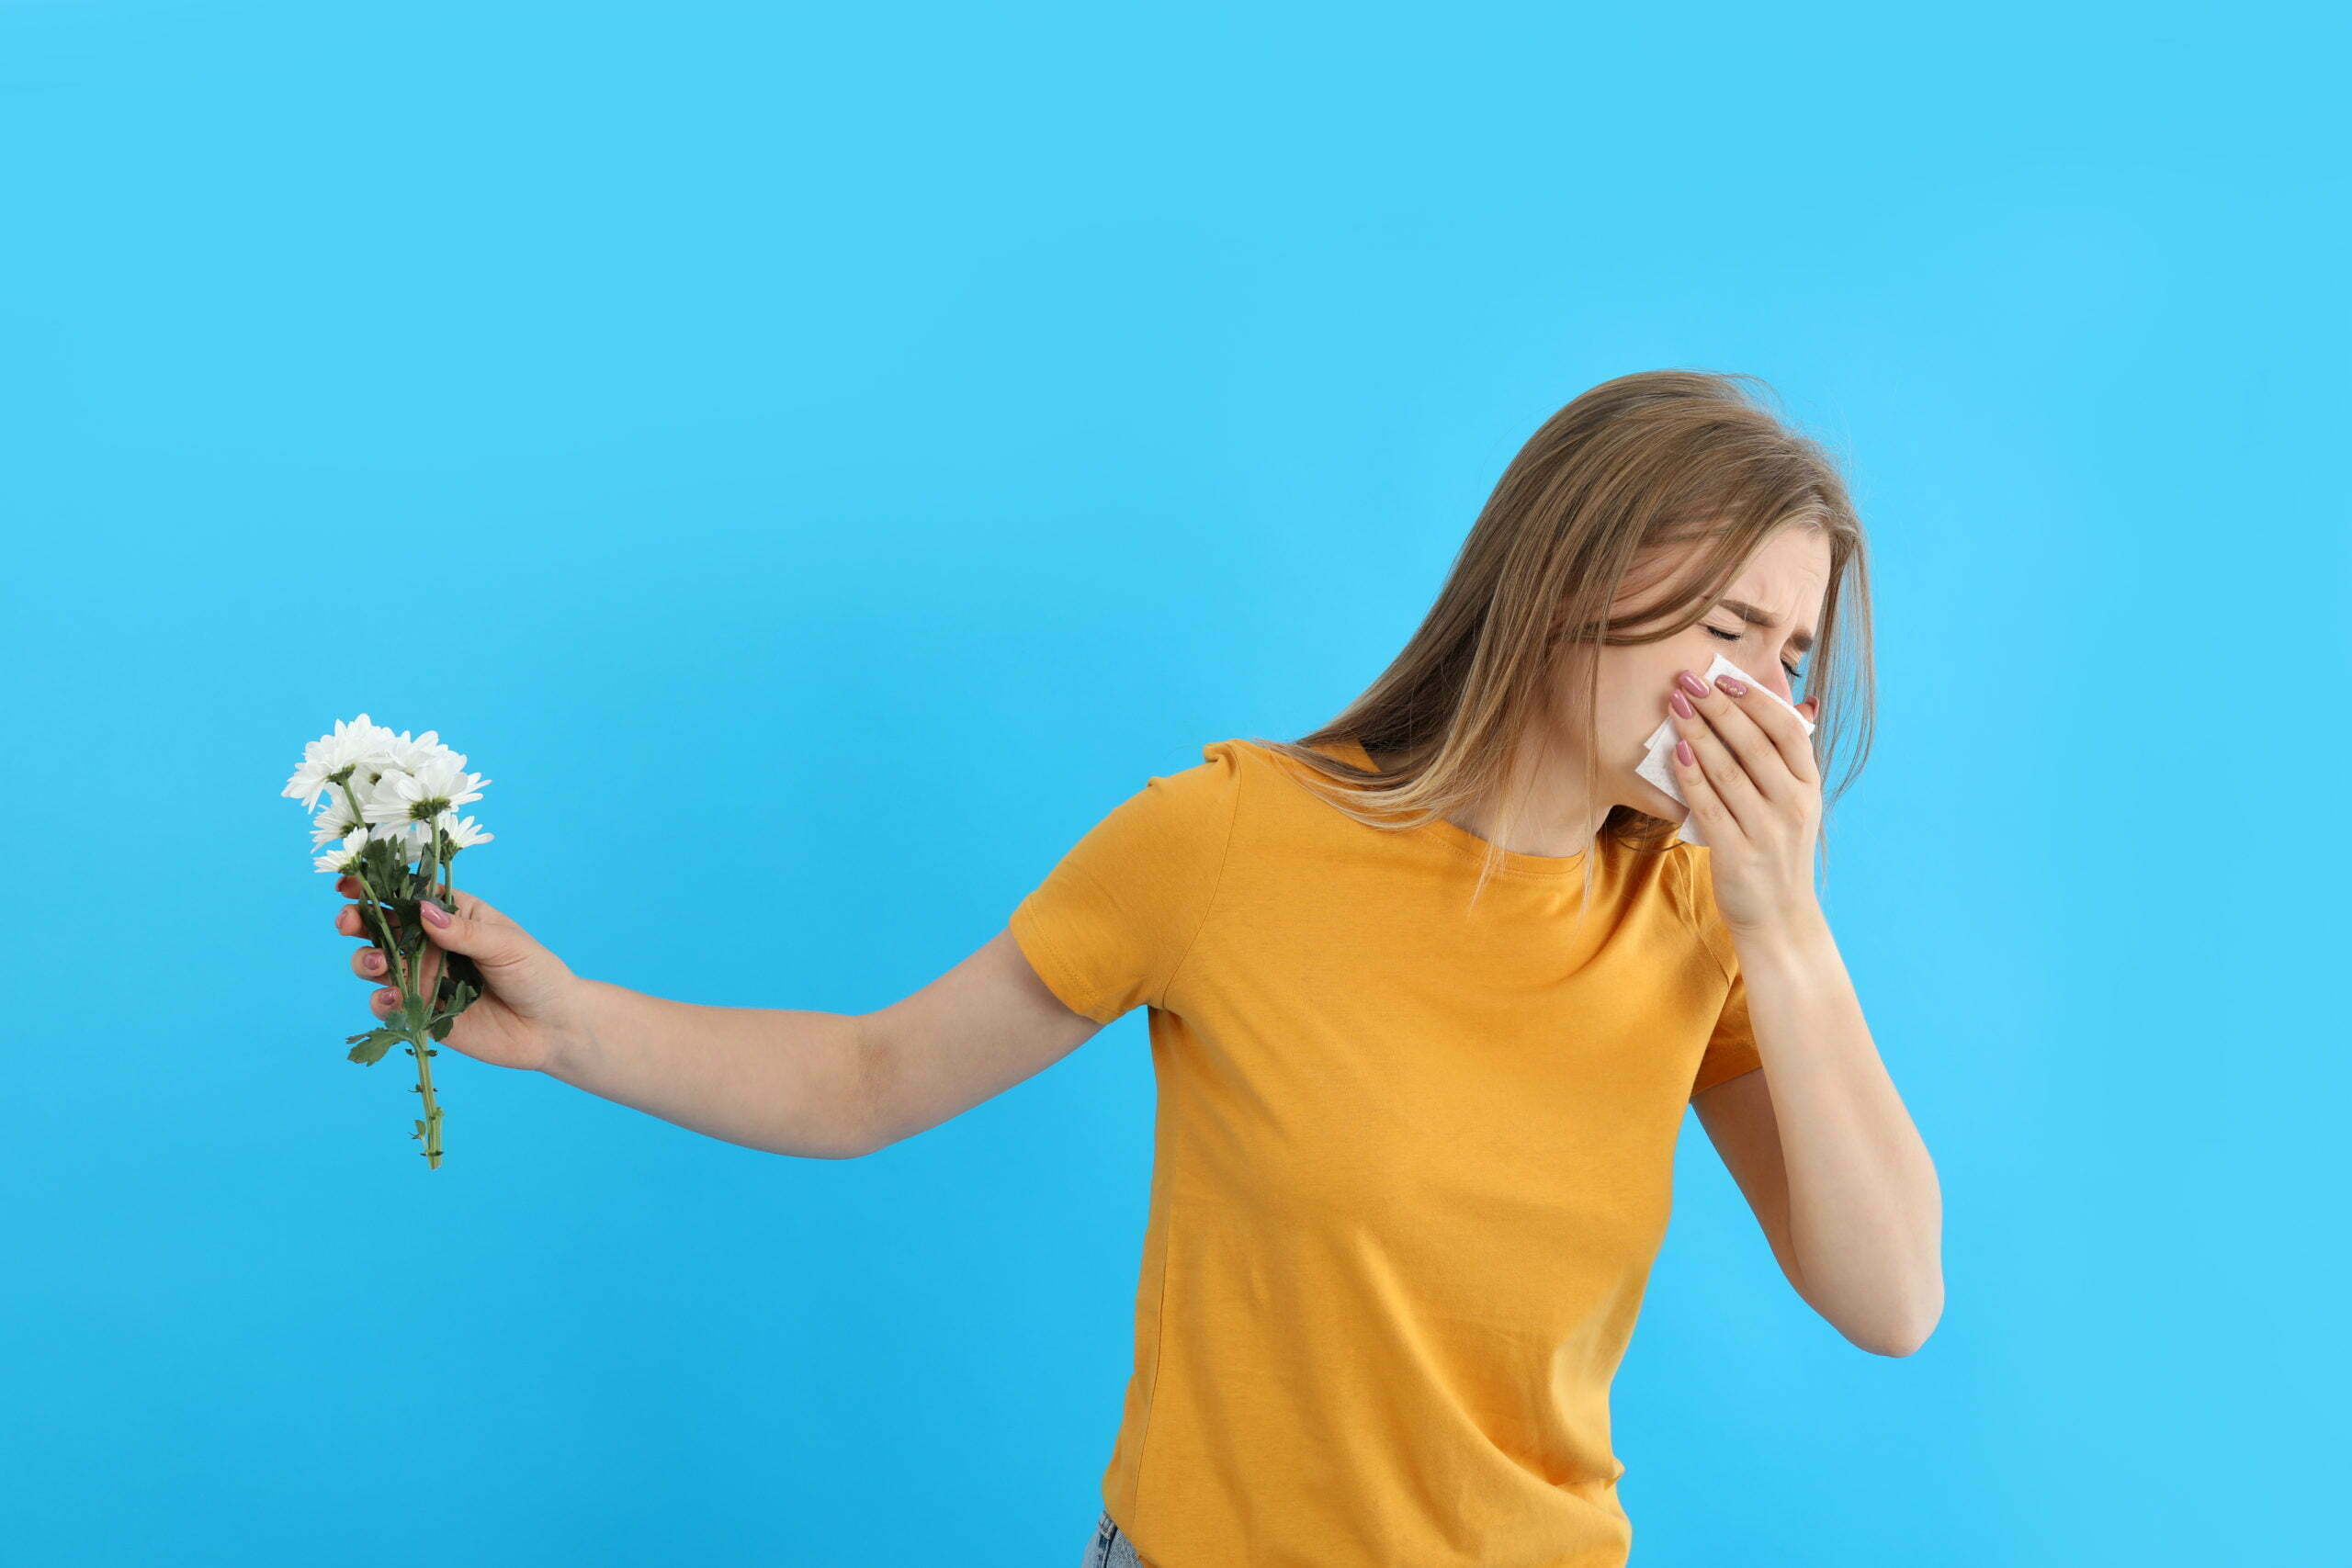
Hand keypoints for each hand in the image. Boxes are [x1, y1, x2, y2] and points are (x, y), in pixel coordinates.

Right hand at [334, 876, 586, 1072]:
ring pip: (377, 965)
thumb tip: (422, 909)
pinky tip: (390, 1001)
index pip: (409, 896)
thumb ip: (464, 932)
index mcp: (454, 915)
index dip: (378, 889)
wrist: (552, 1028)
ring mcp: (424, 979)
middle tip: (348, 922)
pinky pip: (389, 1006)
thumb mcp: (507, 945)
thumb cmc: (537, 974)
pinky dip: (380, 1002)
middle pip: (382, 928)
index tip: (351, 886)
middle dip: (357, 922)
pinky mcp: (422, 1013)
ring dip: (364, 960)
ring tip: (376, 963)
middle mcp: (432, 944)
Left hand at [1667, 670, 1824, 931]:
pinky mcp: (1738, 854)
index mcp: (1808, 788)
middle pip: (1754, 745)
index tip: (1725, 678)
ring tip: (1675, 705)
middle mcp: (1792, 806)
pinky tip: (1676, 752)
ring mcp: (1766, 831)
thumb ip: (1787, 762)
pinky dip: (1691, 777)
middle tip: (1688, 680)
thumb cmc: (1779, 850)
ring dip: (1698, 733)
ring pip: (1728, 771)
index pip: (1788, 731)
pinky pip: (1708, 806)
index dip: (1756, 700)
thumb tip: (1795, 704)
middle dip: (1718, 708)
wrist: (1779, 917)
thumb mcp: (1796, 805)